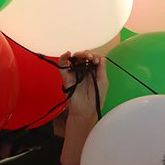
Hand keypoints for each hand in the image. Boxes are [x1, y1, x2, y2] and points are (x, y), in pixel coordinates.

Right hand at [57, 50, 108, 164]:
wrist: (86, 110)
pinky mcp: (66, 77)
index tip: (96, 62)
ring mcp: (74, 74)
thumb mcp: (103, 82)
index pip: (92, 59)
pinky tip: (68, 54)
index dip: (94, 57)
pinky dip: (63, 58)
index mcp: (93, 72)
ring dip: (79, 54)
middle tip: (91, 58)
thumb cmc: (96, 98)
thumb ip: (102, 69)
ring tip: (85, 56)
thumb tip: (101, 57)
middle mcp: (83, 72)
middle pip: (83, 57)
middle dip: (88, 54)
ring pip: (74, 59)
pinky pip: (62, 65)